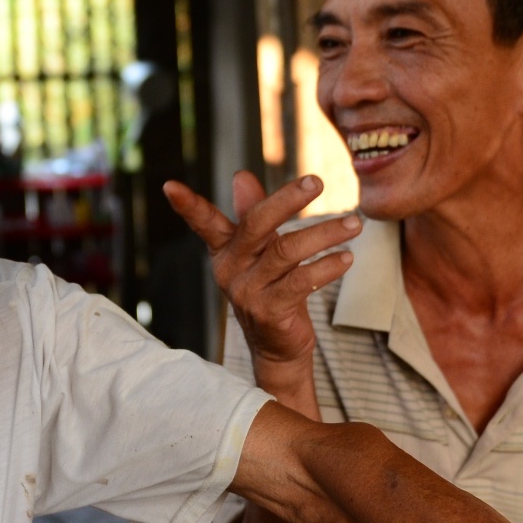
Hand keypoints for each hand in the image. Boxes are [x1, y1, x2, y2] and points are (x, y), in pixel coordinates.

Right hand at [163, 172, 360, 409]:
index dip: (188, 206)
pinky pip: (301, 281)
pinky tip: (346, 258)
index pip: (205, 223)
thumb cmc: (271, 289)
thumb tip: (240, 176)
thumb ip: (251, 213)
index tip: (169, 186)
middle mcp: (231, 269)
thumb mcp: (261, 251)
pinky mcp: (270, 312)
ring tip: (354, 224)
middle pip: (256, 224)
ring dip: (325, 233)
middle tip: (317, 181)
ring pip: (287, 251)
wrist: (278, 346)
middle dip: (287, 199)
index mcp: (225, 250)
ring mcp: (248, 292)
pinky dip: (328, 267)